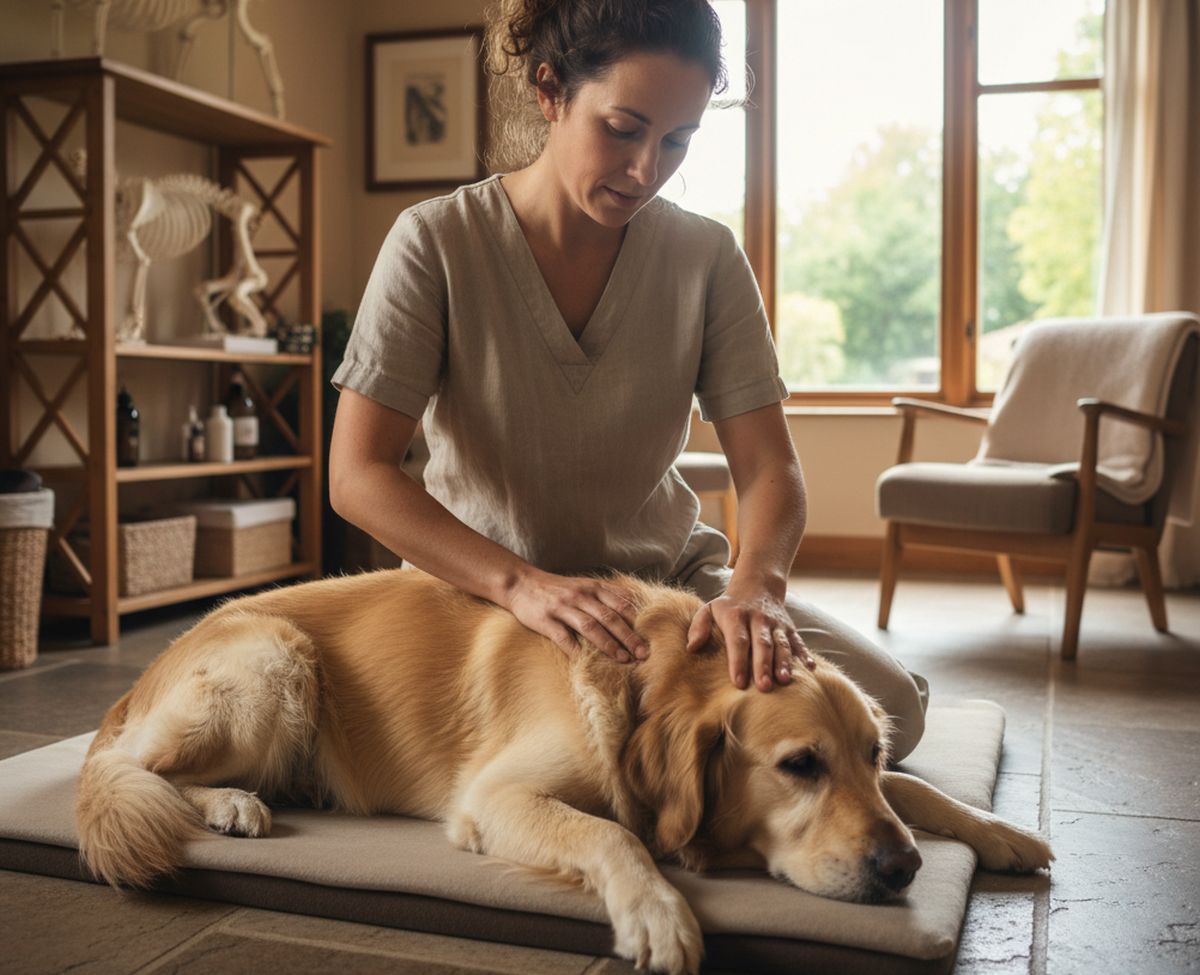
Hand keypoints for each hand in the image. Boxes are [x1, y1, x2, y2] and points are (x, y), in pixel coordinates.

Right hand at [505, 570, 648, 662]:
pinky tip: (588, 663)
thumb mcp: (584, 585)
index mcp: (592, 587)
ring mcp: (562, 608)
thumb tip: (634, 609)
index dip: (637, 621)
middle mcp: (580, 596)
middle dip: (628, 636)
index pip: (620, 603)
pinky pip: (564, 637)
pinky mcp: (546, 620)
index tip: (650, 638)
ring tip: (623, 659)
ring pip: (590, 627)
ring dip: (609, 645)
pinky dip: (577, 650)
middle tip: (643, 653)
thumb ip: (606, 596)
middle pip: (609, 617)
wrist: (521, 583)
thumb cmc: (557, 588)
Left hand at [686, 583, 815, 691]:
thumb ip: (698, 627)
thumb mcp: (709, 609)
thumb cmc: (728, 607)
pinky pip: (799, 641)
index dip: (738, 662)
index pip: (738, 641)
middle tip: (764, 687)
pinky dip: (805, 654)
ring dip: (784, 662)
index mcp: (736, 616)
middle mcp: (758, 619)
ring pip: (781, 643)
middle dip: (763, 666)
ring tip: (785, 680)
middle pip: (762, 644)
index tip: (738, 683)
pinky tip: (810, 669)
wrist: (757, 586)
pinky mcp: (789, 628)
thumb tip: (692, 648)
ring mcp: (776, 624)